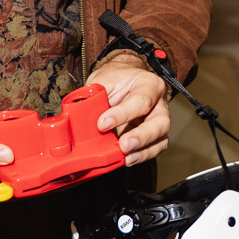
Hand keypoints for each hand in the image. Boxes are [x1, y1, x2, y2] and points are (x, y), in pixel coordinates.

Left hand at [86, 52, 171, 166]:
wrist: (123, 81)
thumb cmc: (116, 80)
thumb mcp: (104, 79)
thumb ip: (96, 95)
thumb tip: (79, 113)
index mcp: (149, 84)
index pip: (141, 101)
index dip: (122, 114)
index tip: (102, 123)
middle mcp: (159, 104)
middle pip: (160, 123)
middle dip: (141, 136)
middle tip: (123, 144)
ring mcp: (158, 122)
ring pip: (160, 139)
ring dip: (143, 151)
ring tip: (126, 157)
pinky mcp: (154, 137)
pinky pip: (154, 149)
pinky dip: (141, 156)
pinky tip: (127, 159)